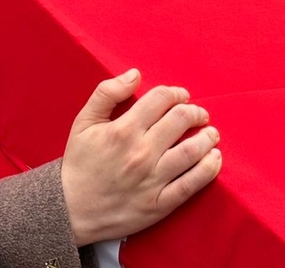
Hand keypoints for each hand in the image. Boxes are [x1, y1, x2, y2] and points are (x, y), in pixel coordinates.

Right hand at [61, 70, 221, 245]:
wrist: (70, 209)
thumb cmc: (79, 163)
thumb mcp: (83, 122)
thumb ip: (107, 93)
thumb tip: (135, 74)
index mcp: (123, 130)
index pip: (161, 99)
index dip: (176, 93)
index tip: (181, 96)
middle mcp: (141, 153)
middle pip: (181, 120)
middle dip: (195, 111)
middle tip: (198, 114)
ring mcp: (152, 180)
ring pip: (192, 151)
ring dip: (208, 137)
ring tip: (211, 133)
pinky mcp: (160, 204)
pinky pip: (192, 184)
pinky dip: (209, 168)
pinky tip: (214, 158)